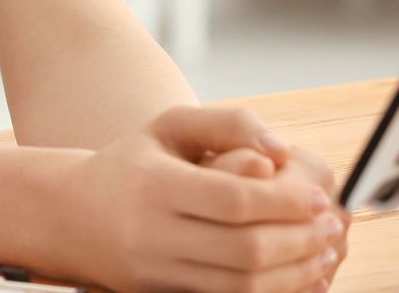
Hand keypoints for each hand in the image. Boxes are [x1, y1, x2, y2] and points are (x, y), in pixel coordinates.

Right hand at [62, 107, 344, 292]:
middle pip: (244, 250)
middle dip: (300, 242)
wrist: (67, 215)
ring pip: (241, 285)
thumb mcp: (167, 128)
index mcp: (155, 184)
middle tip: (330, 228)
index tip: (319, 199)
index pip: (234, 201)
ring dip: (294, 273)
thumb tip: (279, 151)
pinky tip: (295, 276)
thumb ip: (226, 123)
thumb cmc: (130, 164)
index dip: (285, 204)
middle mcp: (152, 233)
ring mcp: (156, 271)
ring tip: (322, 253)